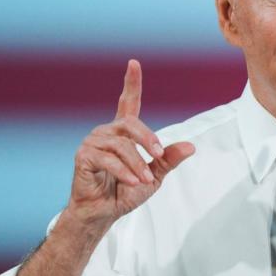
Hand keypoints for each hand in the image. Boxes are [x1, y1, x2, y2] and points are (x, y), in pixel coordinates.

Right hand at [67, 59, 194, 228]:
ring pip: (122, 145)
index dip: (132, 82)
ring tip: (144, 180)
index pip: (128, 102)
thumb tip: (191, 146)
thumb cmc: (126, 192)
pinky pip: (108, 159)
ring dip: (137, 164)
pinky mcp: (83, 156)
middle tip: (158, 156)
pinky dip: (124, 172)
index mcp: (123, 132)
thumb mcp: (155, 175)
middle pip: (131, 123)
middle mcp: (107, 132)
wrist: (104, 212)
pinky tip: (133, 182)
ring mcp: (93, 142)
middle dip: (148, 139)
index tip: (134, 62)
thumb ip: (169, 159)